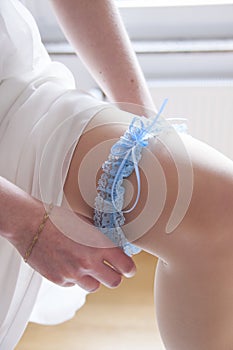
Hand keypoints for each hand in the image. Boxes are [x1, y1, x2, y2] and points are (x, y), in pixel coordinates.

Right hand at [11, 201, 135, 291]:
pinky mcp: (59, 279)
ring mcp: (73, 273)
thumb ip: (102, 238)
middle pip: (114, 282)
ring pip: (94, 287)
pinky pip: (74, 284)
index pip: (126, 266)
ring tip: (87, 266)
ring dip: (94, 278)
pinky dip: (75, 278)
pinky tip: (68, 264)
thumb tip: (114, 248)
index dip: (130, 268)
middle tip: (112, 270)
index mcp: (99, 245)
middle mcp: (88, 262)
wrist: (31, 223)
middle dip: (115, 276)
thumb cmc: (57, 219)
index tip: (128, 268)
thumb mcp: (86, 224)